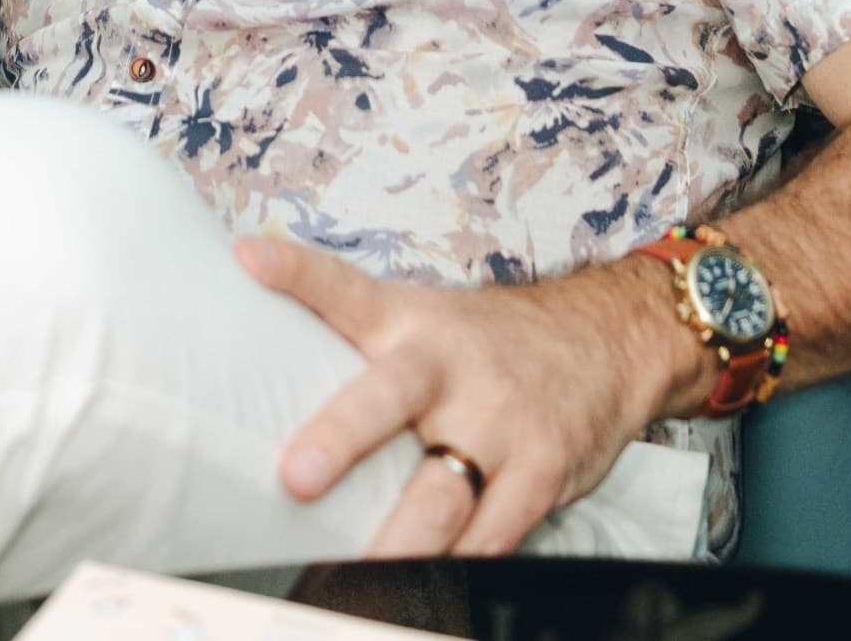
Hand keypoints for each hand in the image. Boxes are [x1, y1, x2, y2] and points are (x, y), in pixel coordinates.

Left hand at [235, 238, 684, 559]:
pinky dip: (460, 565)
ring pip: (442, 491)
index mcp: (411, 323)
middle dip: (342, 438)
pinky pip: (495, 534)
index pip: (347, 290)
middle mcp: (450, 365)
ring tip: (357, 577)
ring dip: (398, 540)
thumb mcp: (425, 318)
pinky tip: (427, 589)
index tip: (250, 261)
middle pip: (389, 395)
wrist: (601, 340)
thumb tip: (260, 332)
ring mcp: (499, 420)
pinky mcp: (542, 470)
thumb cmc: (485, 344)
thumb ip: (358, 334)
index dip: (299, 273)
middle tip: (295, 477)